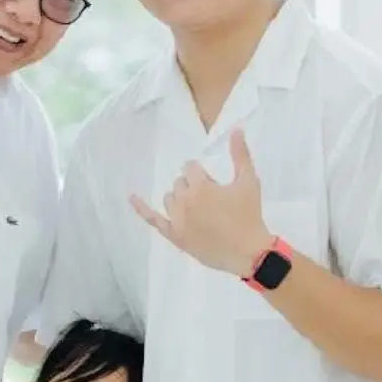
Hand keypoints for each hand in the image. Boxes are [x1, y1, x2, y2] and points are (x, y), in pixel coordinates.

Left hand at [130, 129, 271, 276]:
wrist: (248, 252)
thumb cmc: (249, 215)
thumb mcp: (249, 181)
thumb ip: (240, 154)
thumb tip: (235, 128)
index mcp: (200, 187)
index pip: (190, 168)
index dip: (203, 176)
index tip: (215, 187)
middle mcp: (184, 201)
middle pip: (179, 183)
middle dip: (193, 187)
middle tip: (213, 202)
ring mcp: (177, 220)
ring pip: (169, 198)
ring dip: (180, 199)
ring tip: (200, 210)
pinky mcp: (174, 236)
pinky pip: (153, 220)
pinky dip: (141, 208)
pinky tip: (131, 198)